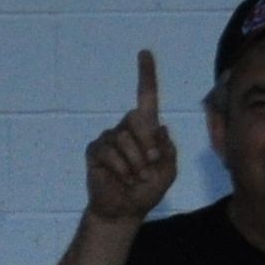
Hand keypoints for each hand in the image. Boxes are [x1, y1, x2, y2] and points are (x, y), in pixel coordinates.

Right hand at [82, 50, 176, 225]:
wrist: (124, 211)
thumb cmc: (146, 191)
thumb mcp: (168, 171)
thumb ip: (169, 150)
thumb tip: (159, 128)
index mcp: (146, 129)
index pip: (146, 97)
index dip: (146, 75)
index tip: (144, 53)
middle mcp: (126, 128)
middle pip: (136, 119)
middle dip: (146, 145)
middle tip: (148, 167)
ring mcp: (109, 138)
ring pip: (123, 140)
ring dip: (133, 163)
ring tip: (134, 178)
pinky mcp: (95, 150)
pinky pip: (108, 152)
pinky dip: (119, 168)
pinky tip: (121, 179)